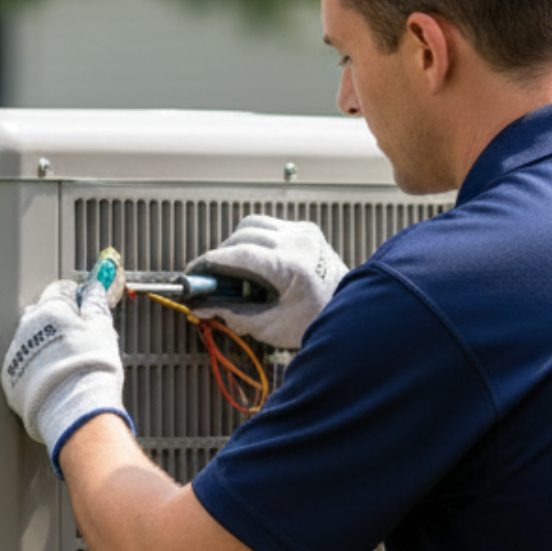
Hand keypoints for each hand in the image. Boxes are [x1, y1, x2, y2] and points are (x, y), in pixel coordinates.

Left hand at [0, 276, 130, 472]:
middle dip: (57, 323)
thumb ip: (95, 305)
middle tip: (78, 340)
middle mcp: (27, 327)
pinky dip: (36, 369)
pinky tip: (54, 379)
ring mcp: (16, 353)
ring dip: (45, 347)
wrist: (75, 408)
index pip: (59, 291)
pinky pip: (24, 366)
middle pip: (41, 315)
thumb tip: (94, 291)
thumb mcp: (102, 329)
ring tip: (67, 364)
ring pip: (30, 341)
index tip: (84, 307)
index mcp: (50, 309)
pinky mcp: (11, 378)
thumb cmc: (91, 368)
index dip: (75, 299)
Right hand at [187, 215, 347, 348]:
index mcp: (292, 267)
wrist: (355, 315)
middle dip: (222, 254)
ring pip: (254, 224)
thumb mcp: (272, 326)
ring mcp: (304, 233)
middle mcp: (299, 243)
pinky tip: (257, 264)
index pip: (239, 253)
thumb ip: (234, 315)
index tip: (195, 272)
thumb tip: (203, 308)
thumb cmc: (318, 321)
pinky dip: (256, 240)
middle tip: (212, 278)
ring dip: (237, 242)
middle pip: (243, 234)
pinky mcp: (307, 231)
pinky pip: (271, 226)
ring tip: (235, 270)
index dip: (211, 261)